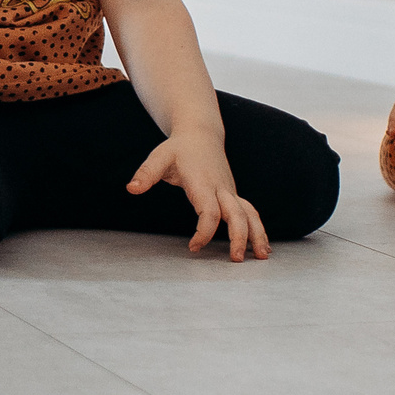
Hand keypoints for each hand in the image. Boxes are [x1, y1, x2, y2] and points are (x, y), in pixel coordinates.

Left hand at [127, 125, 268, 261]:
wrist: (201, 134)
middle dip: (238, 237)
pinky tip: (260, 246)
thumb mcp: (160, 156)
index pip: (210, 212)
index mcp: (203, 183)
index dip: (204, 232)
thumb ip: (146, 173)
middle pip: (237, 215)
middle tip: (235, 260)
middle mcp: (221, 189)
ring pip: (250, 214)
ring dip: (257, 234)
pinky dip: (257, 229)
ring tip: (262, 257)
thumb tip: (131, 188)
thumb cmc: (179, 148)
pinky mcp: (233, 195)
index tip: (193, 247)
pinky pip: (249, 212)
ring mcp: (230, 192)